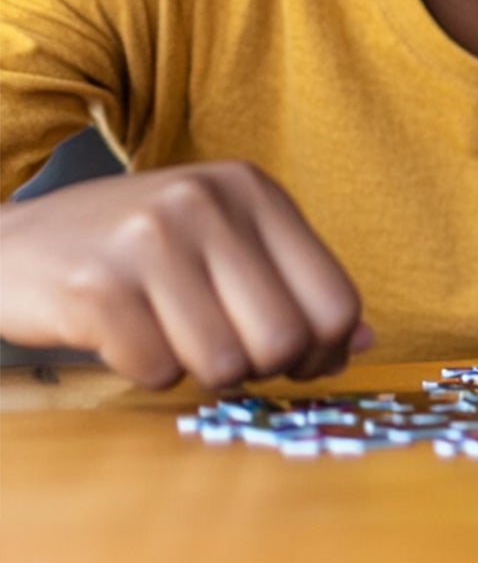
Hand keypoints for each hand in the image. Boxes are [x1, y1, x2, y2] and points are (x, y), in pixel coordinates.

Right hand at [0, 161, 371, 388]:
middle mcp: (206, 203)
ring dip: (199, 371)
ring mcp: (149, 242)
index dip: (324, 351)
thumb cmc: (134, 251)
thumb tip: (358, 344)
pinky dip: (147, 372)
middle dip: (262, 368)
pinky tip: (126, 338)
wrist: (11, 245)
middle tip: (227, 356)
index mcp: (252, 189)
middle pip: (286, 339)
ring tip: (171, 337)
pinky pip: (158, 372)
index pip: (335, 300)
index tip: (300, 363)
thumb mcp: (221, 240)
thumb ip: (292, 283)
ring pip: (225, 364)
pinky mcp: (95, 289)